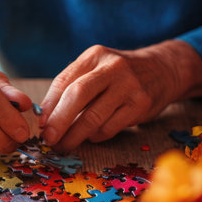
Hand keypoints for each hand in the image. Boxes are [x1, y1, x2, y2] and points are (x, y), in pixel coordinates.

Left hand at [40, 40, 201, 151]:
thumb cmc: (118, 74)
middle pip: (77, 96)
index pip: (64, 81)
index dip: (48, 105)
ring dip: (74, 136)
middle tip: (48, 139)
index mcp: (94, 56)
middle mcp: (112, 68)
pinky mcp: (141, 105)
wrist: (162, 69)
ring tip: (63, 145)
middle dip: (58, 121)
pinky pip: (110, 127)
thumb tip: (46, 118)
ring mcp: (129, 86)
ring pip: (94, 117)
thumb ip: (72, 87)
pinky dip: (95, 136)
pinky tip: (91, 136)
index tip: (39, 123)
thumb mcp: (96, 69)